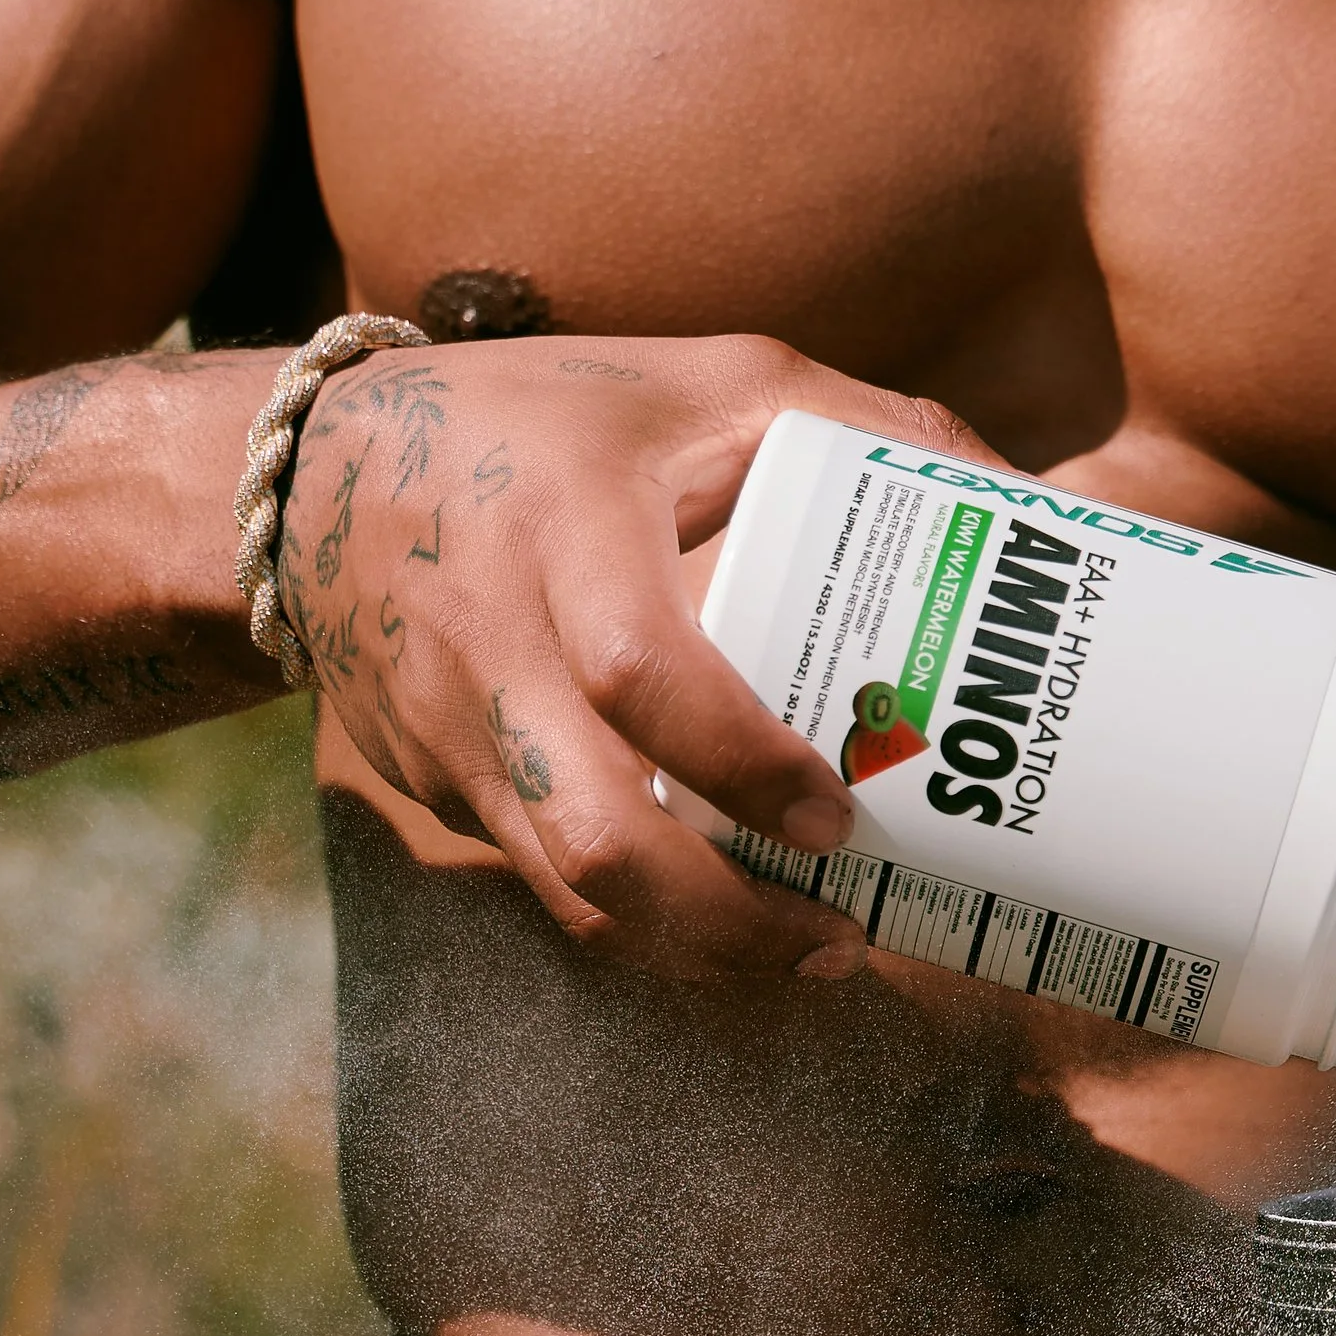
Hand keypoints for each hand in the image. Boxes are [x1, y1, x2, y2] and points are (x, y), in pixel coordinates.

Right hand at [278, 330, 991, 979]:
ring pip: (567, 891)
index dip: (743, 764)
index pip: (639, 673)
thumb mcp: (705, 381)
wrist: (309, 483)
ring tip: (813, 953)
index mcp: (563, 530)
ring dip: (694, 949)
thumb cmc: (551, 422)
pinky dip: (638, 924)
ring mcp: (449, 733)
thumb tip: (1025, 505)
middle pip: (594, 833)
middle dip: (727, 921)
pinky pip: (540, 885)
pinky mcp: (434, 788)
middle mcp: (490, 643)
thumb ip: (861, 425)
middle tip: (845, 935)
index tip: (841, 819)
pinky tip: (724, 926)